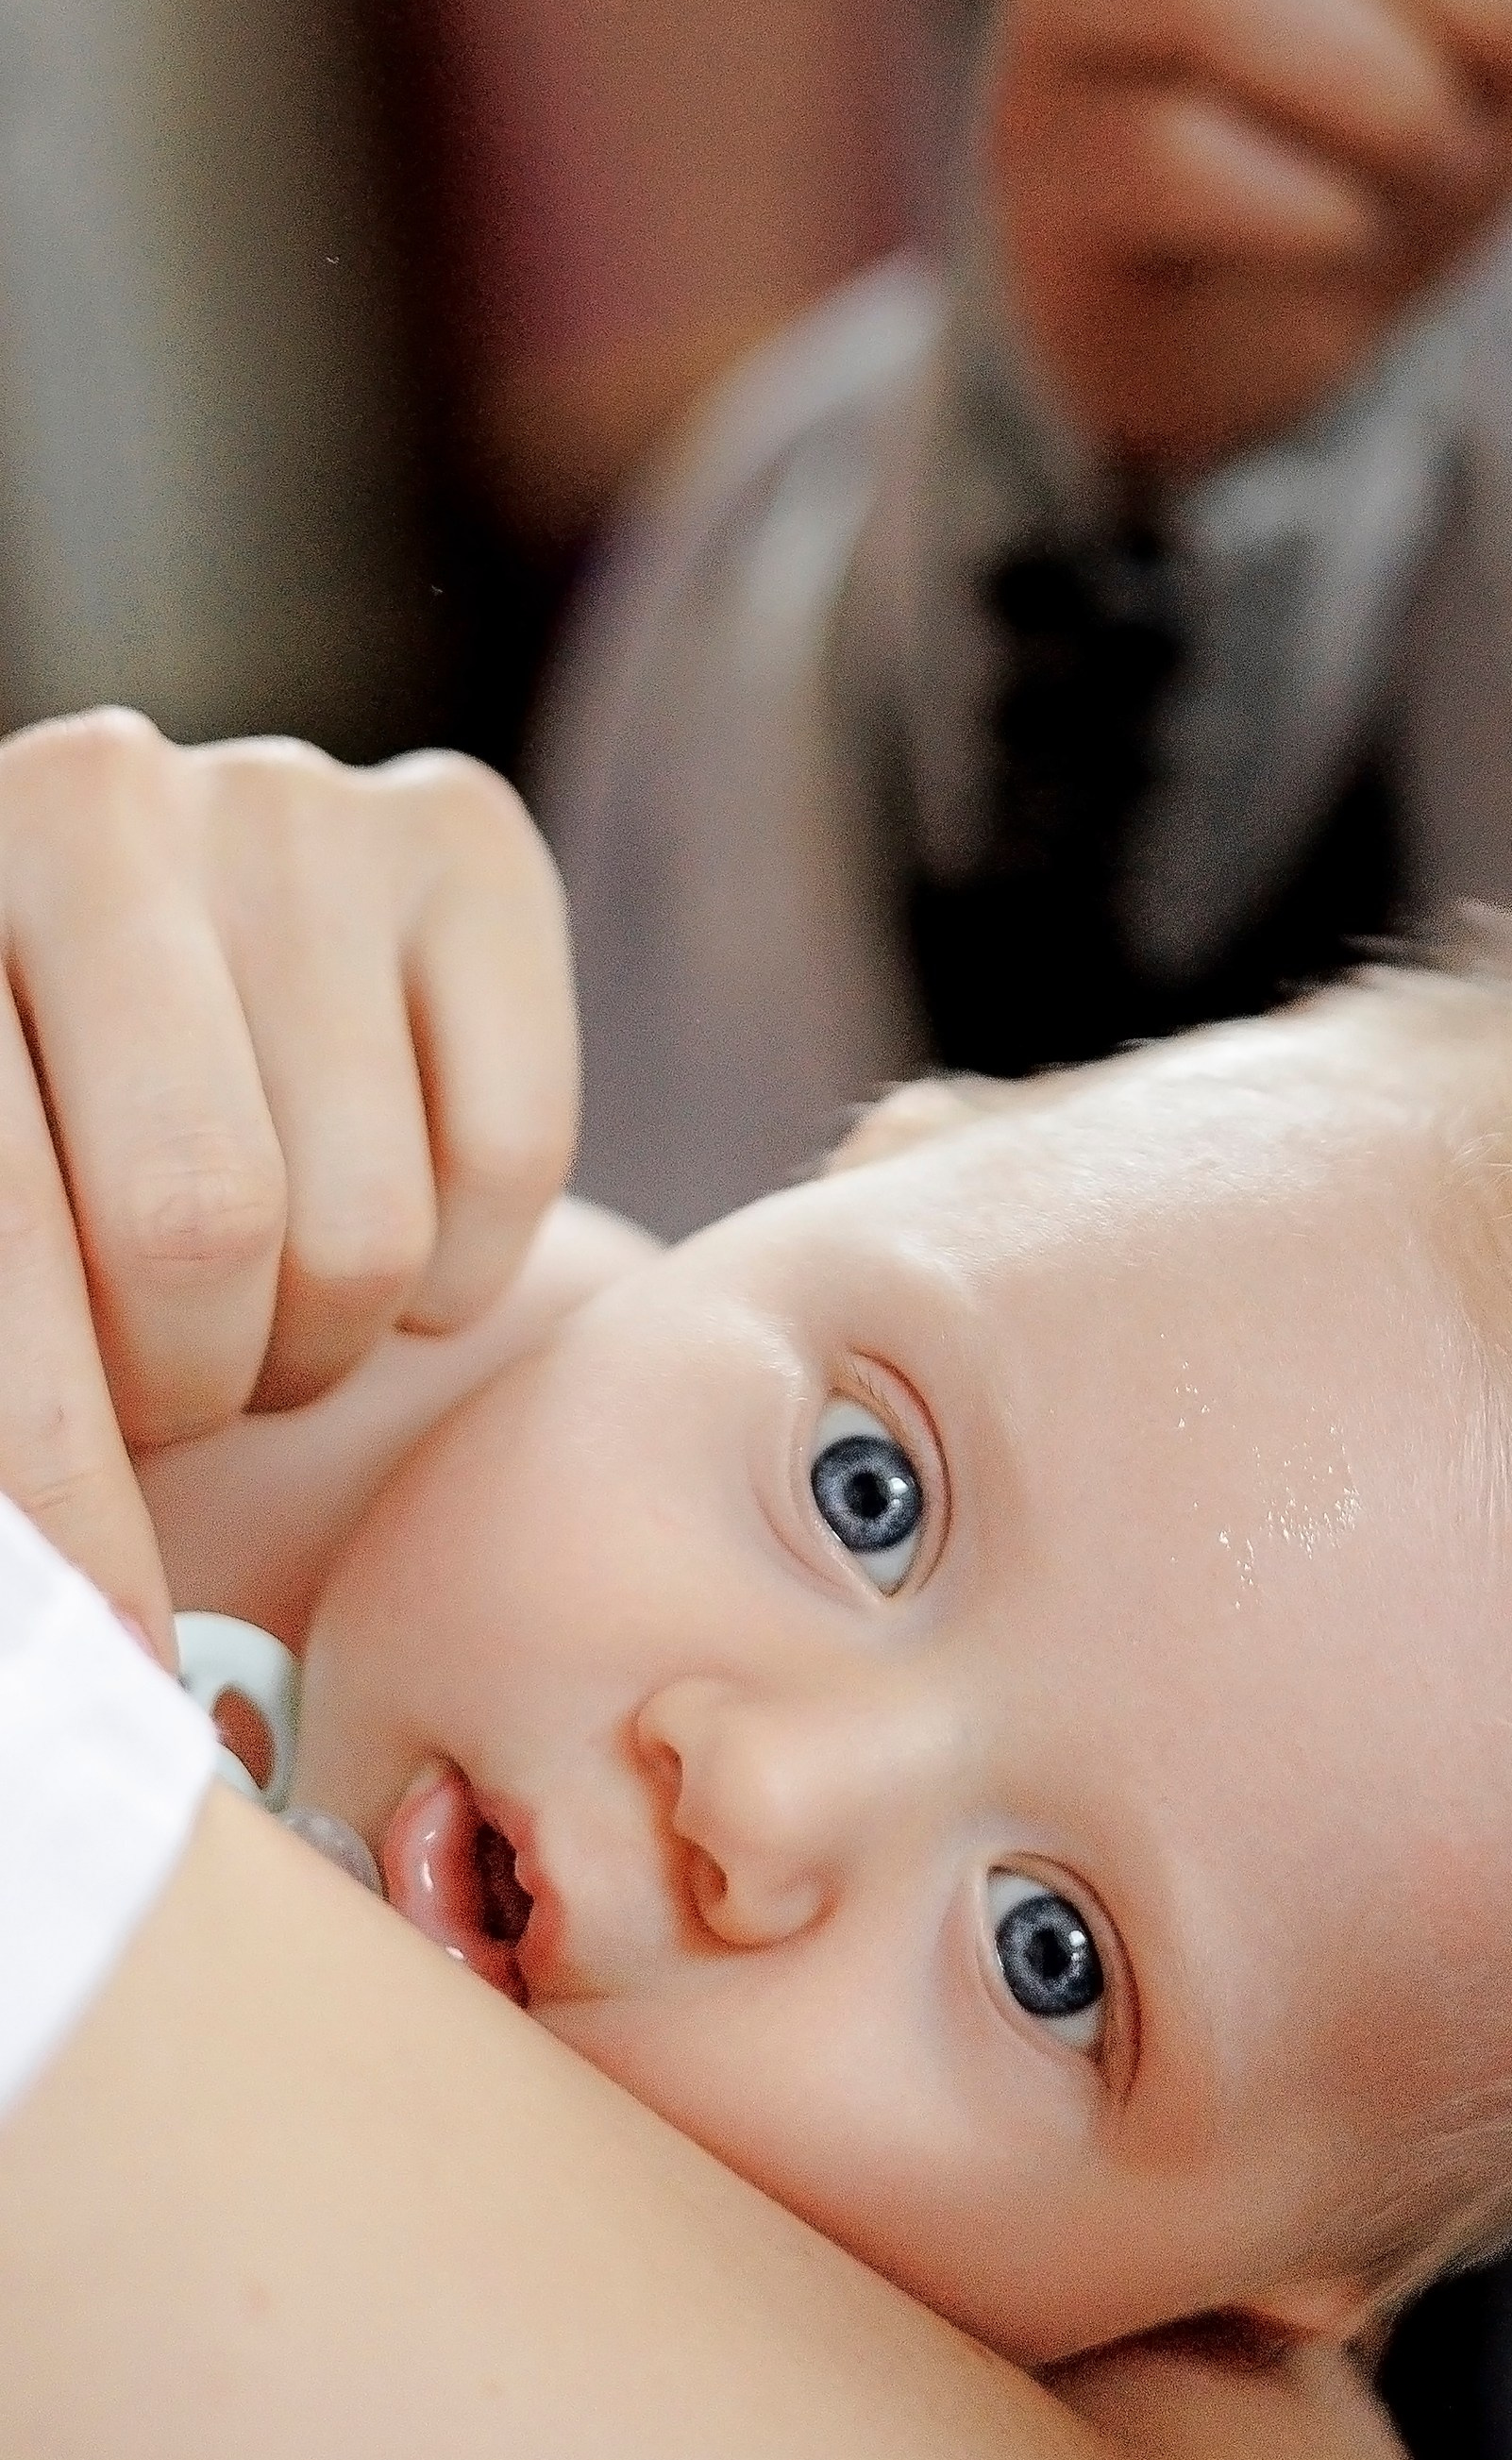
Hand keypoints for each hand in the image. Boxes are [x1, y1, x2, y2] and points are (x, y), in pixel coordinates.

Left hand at [0, 713, 577, 1646]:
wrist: (139, 983)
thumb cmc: (18, 1168)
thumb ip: (13, 1400)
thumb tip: (119, 1651)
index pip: (7, 1255)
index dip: (69, 1488)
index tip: (121, 1658)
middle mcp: (86, 802)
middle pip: (203, 1234)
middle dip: (197, 1391)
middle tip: (183, 1392)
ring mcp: (288, 801)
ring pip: (367, 1223)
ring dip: (317, 1338)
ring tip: (261, 1297)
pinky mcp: (462, 830)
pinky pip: (514, 1155)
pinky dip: (456, 1264)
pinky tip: (381, 1212)